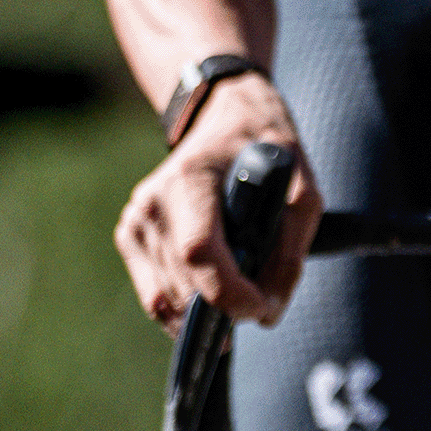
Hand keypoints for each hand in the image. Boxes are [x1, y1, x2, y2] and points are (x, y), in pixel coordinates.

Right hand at [114, 75, 316, 323]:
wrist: (221, 118)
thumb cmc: (265, 151)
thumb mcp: (302, 189)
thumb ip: (291, 250)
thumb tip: (269, 310)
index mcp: (189, 180)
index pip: (199, 251)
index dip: (231, 293)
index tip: (262, 308)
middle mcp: (152, 203)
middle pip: (183, 285)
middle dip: (226, 309)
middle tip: (261, 302)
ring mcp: (135, 221)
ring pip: (166, 299)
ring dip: (206, 312)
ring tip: (239, 291)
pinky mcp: (128, 237)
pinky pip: (154, 296)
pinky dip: (184, 308)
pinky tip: (210, 293)